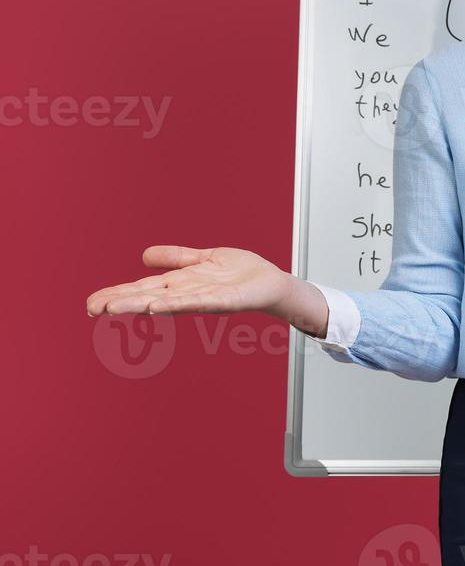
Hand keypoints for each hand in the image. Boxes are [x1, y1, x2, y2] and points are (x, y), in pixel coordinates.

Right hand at [84, 246, 320, 332]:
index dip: (117, 294)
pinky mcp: (224, 300)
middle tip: (92, 309)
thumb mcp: (203, 259)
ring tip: (115, 309)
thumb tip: (144, 256)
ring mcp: (205, 298)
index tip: (91, 303)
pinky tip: (158, 307)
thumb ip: (176, 258)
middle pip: (148, 297)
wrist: (272, 281)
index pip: (142, 288)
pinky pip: (198, 303)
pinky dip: (178, 304)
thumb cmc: (242, 272)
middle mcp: (188, 293)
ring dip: (141, 305)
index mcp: (181, 282)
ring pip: (167, 302)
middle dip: (120, 302)